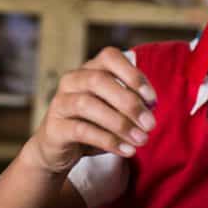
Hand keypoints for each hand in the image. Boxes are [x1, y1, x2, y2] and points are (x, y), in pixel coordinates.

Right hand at [27, 47, 157, 174]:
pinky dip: (107, 140)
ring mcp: (60, 102)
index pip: (110, 57)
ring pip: (87, 104)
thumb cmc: (92, 124)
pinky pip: (81, 130)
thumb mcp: (113, 110)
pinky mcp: (54, 127)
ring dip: (119, 123)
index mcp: (89, 70)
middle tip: (150, 125)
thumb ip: (130, 104)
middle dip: (129, 102)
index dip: (133, 74)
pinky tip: (126, 150)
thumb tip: (150, 108)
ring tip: (141, 139)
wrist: (58, 149)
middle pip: (99, 80)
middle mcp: (72, 80)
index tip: (152, 99)